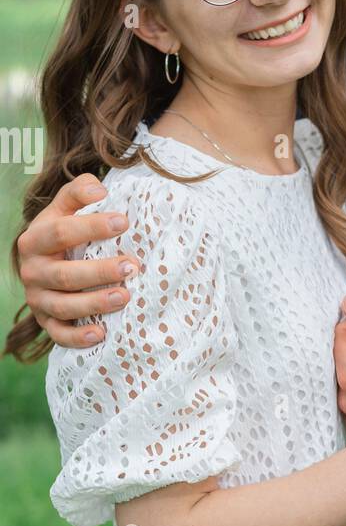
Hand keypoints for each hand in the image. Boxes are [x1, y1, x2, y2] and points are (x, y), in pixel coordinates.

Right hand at [17, 174, 139, 346]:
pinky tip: (101, 334)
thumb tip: (99, 189)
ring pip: (64, 306)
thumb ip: (78, 192)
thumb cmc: (63, 235)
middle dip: (100, 272)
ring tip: (126, 297)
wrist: (44, 264)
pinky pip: (59, 335)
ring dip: (95, 303)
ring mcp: (37, 299)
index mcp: (35, 240)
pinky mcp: (45, 322)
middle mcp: (32, 271)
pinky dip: (78, 337)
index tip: (124, 222)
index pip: (61, 232)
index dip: (92, 226)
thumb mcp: (64, 210)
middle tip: (133, 266)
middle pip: (65, 275)